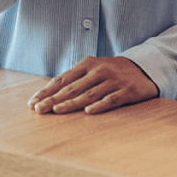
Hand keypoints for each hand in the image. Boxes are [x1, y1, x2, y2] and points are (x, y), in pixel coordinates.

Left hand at [28, 57, 158, 114]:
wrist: (145, 68)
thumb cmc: (112, 71)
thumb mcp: (93, 69)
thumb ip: (75, 79)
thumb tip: (50, 93)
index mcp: (87, 64)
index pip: (62, 79)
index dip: (46, 91)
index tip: (32, 102)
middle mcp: (99, 71)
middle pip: (72, 88)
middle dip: (53, 99)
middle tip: (38, 109)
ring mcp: (113, 80)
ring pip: (89, 94)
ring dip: (71, 103)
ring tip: (56, 110)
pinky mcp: (127, 91)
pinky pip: (111, 99)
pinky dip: (99, 105)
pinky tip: (88, 112)